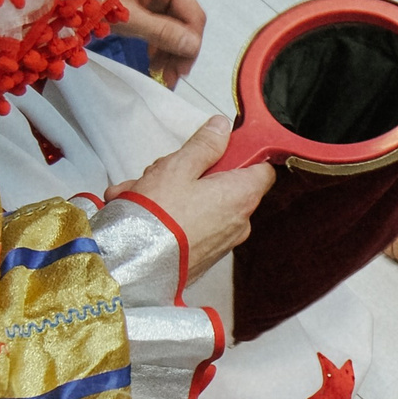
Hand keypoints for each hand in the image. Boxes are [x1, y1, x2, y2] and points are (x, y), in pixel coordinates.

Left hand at [108, 0, 204, 85]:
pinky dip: (158, 40)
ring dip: (169, 49)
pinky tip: (154, 60)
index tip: (181, 71)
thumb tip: (194, 46)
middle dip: (179, 50)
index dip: (191, 45)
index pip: (193, 15)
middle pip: (185, 20)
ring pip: (173, 23)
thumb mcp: (129, 18)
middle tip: (170, 79)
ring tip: (161, 74)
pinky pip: (160, 20)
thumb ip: (163, 32)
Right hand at [115, 115, 273, 283]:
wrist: (135, 269)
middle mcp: (239, 222)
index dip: (243, 152)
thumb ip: (205, 145)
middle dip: (194, 171)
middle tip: (164, 170)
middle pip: (226, 183)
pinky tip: (138, 209)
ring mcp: (222, 242)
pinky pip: (191, 224)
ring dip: (171, 192)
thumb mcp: (179, 167)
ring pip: (202, 202)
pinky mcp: (203, 256)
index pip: (262, 167)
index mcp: (241, 196)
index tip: (219, 145)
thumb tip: (221, 129)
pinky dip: (169, 215)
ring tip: (138, 193)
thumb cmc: (159, 219)